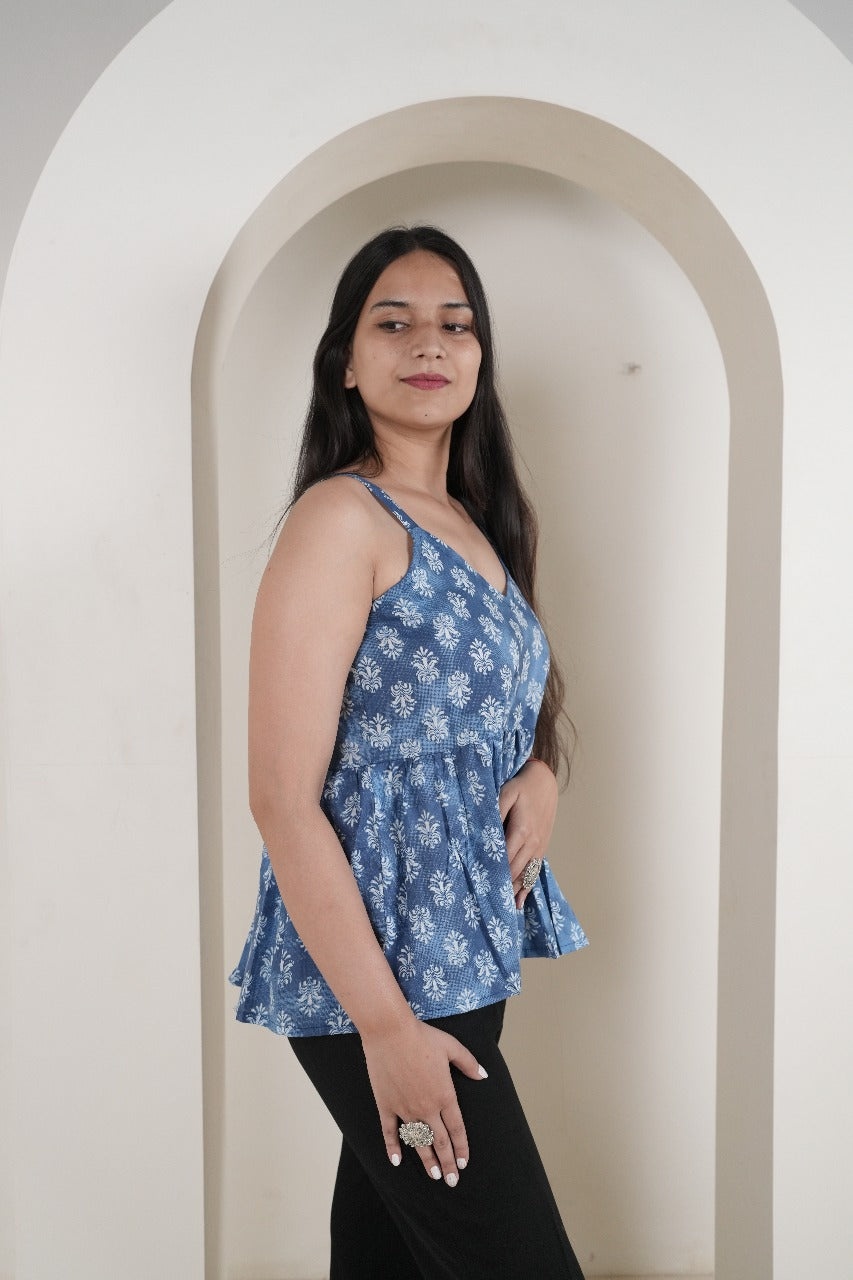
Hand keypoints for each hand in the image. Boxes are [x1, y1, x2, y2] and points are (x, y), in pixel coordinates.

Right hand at [361, 1016, 487, 1185]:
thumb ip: (469, 1064)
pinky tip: (397, 1161)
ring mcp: (405, 1108)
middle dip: (447, 1163)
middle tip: (452, 1181)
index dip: (461, 1148)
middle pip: (440, 1142)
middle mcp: (426, 1107)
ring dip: (427, 1160)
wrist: (390, 1032)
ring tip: (434, 1176)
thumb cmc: (423, 1036)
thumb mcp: (452, 1047)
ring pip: (419, 1141)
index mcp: (445, 1095)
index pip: (457, 1129)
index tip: (464, 1163)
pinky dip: (393, 1148)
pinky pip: (390, 1132)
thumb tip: (483, 1076)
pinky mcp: (386, 1105)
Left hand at [498, 757, 557, 908]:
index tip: (479, 886)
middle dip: (501, 886)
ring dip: (513, 891)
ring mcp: (539, 847)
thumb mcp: (506, 793)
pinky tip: (519, 902)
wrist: (545, 782)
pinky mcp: (542, 848)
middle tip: (484, 902)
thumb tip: (484, 831)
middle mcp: (533, 842)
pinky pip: (534, 872)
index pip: (504, 857)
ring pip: (525, 874)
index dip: (493, 872)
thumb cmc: (522, 786)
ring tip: (500, 909)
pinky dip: (526, 888)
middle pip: (514, 870)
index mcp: (522, 830)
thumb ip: (495, 812)